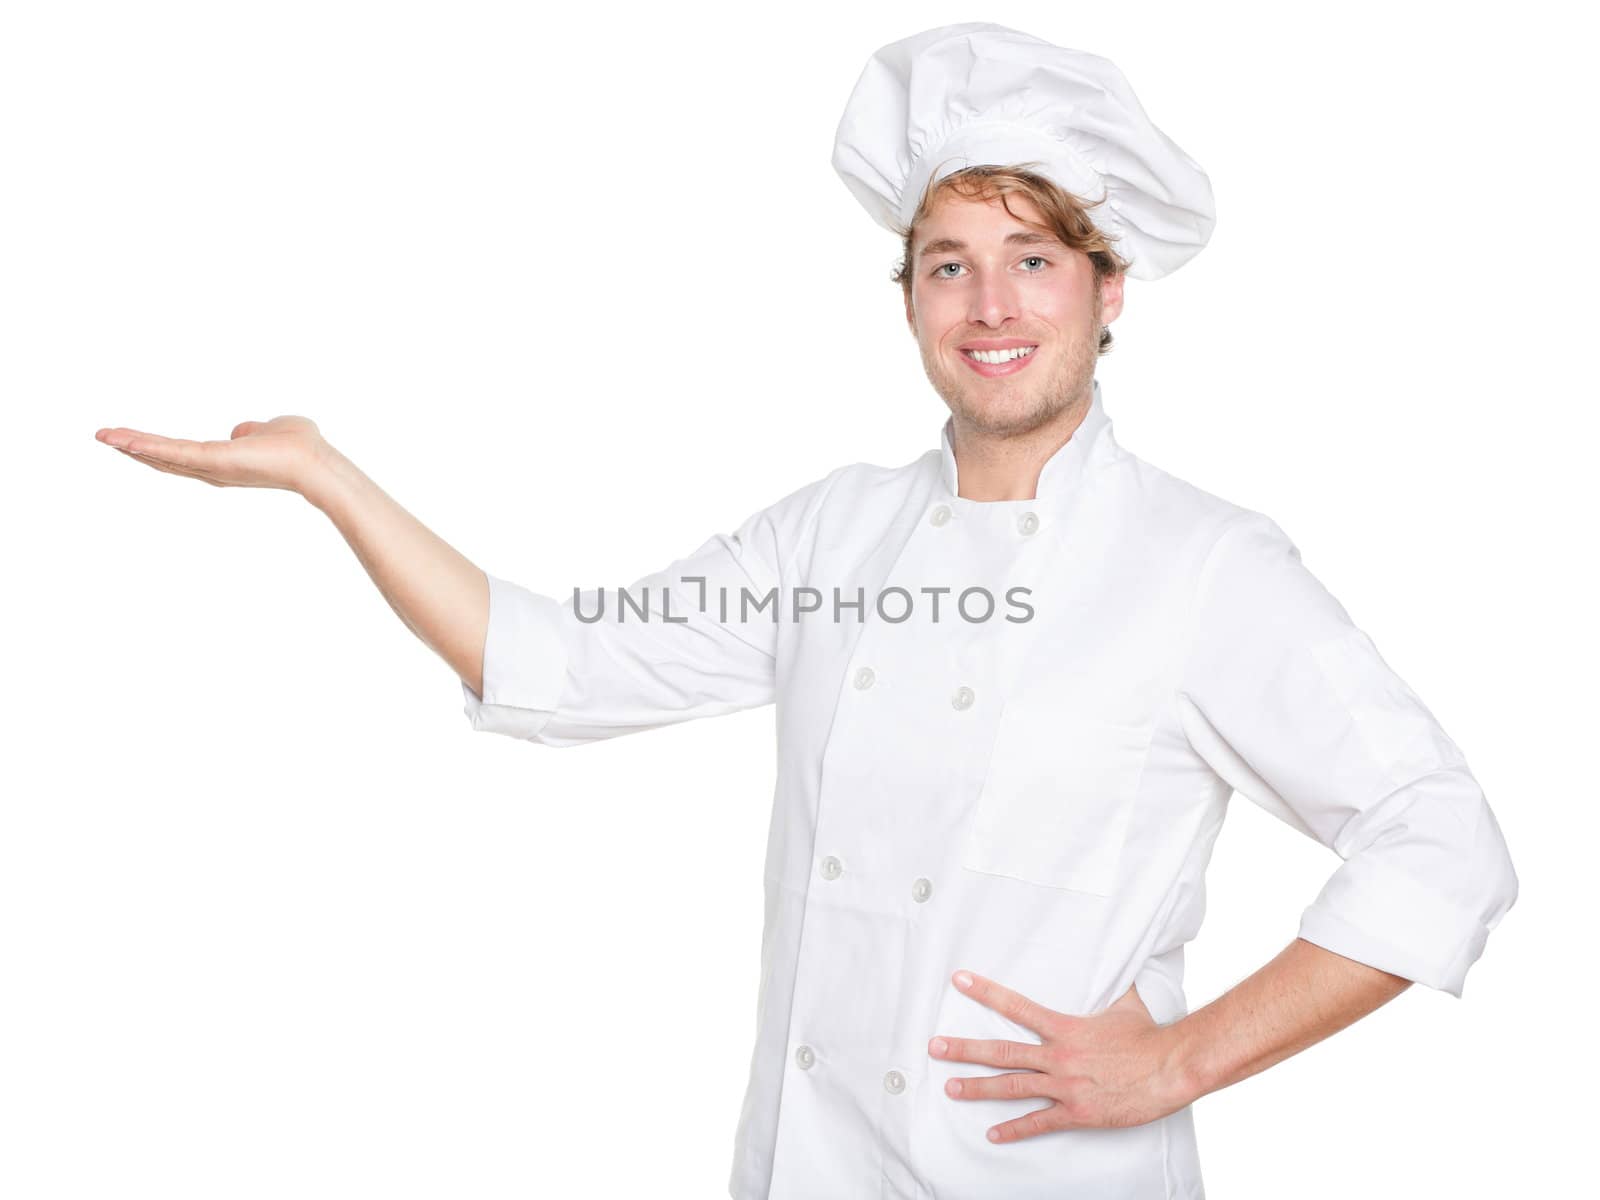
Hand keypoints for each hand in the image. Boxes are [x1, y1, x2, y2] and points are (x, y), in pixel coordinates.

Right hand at [94, 416, 333, 494]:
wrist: (315, 463)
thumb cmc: (302, 447)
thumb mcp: (270, 429)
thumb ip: (251, 429)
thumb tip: (241, 431)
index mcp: (224, 462)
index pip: (182, 455)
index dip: (156, 448)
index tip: (131, 439)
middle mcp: (213, 470)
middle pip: (165, 459)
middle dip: (133, 448)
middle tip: (104, 437)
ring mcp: (212, 468)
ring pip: (164, 456)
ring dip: (132, 445)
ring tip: (103, 436)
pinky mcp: (213, 462)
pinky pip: (175, 453)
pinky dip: (149, 446)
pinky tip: (125, 440)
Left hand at [929, 969, 1194, 1143]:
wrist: (1169, 1068)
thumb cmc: (1148, 1037)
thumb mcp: (1126, 1004)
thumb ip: (1112, 985)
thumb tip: (1115, 963)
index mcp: (1064, 1027)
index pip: (1016, 1006)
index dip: (985, 992)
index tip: (958, 981)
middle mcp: (1058, 1056)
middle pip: (1002, 1051)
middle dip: (964, 1049)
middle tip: (934, 1047)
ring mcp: (1065, 1086)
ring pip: (1012, 1087)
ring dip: (978, 1088)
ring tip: (951, 1088)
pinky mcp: (1077, 1113)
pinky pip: (1039, 1123)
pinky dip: (1014, 1130)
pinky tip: (993, 1134)